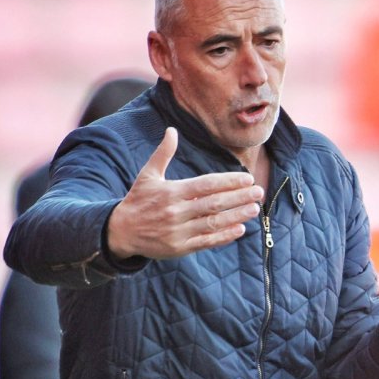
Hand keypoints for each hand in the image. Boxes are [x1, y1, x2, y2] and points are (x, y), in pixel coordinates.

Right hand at [105, 127, 263, 259]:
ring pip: (213, 222)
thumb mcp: (147, 175)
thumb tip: (172, 130)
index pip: (206, 185)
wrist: (120, 232)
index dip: (228, 181)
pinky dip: (224, 236)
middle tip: (258, 191)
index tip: (247, 178)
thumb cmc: (138, 200)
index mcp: (172, 192)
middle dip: (239, 197)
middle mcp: (176, 211)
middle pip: (214, 203)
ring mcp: (179, 231)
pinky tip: (240, 229)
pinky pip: (207, 241)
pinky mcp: (180, 248)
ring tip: (254, 209)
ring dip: (236, 216)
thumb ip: (163, 153)